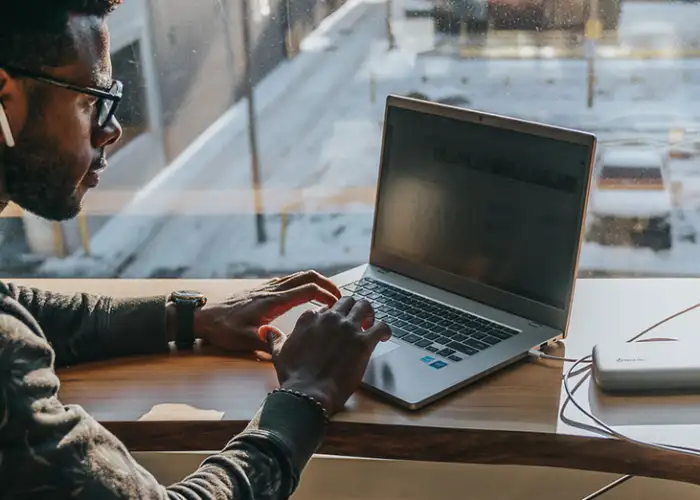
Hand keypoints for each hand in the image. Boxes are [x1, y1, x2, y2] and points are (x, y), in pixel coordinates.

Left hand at [192, 270, 341, 354]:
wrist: (204, 318)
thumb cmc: (224, 330)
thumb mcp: (246, 341)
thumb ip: (268, 344)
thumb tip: (288, 353)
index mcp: (273, 301)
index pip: (307, 289)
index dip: (326, 294)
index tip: (337, 304)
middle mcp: (272, 290)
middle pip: (306, 276)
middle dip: (326, 283)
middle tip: (340, 296)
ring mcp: (267, 287)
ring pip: (298, 276)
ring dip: (316, 282)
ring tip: (328, 295)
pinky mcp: (263, 290)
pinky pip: (289, 281)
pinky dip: (303, 284)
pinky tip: (306, 296)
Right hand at [260, 296, 391, 414]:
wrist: (308, 393)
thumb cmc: (293, 376)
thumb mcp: (278, 353)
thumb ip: (274, 338)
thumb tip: (266, 331)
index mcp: (310, 318)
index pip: (326, 308)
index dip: (332, 316)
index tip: (336, 325)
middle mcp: (329, 318)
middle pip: (347, 301)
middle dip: (353, 309)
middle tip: (357, 320)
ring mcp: (347, 328)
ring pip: (364, 306)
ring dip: (369, 313)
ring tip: (371, 323)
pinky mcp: (362, 342)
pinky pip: (381, 326)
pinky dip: (385, 329)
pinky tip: (384, 336)